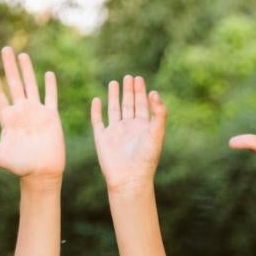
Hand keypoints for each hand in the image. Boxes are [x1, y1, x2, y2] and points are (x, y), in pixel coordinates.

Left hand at [0, 47, 64, 182]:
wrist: (41, 174)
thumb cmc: (19, 166)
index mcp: (7, 118)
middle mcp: (20, 111)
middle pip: (13, 84)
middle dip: (9, 66)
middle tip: (5, 49)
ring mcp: (36, 112)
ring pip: (30, 86)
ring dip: (27, 70)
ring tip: (22, 54)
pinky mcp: (51, 117)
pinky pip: (51, 97)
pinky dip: (50, 86)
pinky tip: (48, 73)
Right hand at [92, 75, 165, 192]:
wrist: (129, 178)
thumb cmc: (145, 159)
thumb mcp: (156, 134)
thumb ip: (158, 114)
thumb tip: (155, 93)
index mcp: (143, 127)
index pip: (142, 105)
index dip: (141, 92)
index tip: (140, 79)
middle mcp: (129, 128)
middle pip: (129, 105)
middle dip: (129, 91)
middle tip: (129, 76)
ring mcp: (115, 132)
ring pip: (114, 109)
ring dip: (114, 96)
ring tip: (114, 82)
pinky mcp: (102, 138)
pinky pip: (98, 121)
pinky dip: (96, 110)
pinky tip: (96, 100)